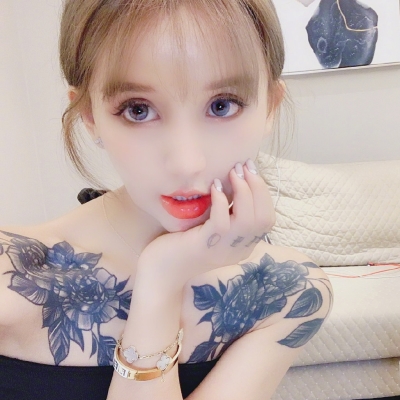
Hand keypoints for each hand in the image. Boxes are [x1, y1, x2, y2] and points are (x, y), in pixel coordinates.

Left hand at [138, 159, 274, 285]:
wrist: (160, 273)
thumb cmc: (183, 245)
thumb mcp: (211, 229)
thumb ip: (226, 214)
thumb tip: (235, 184)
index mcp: (243, 245)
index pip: (266, 219)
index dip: (263, 192)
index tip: (251, 170)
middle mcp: (238, 249)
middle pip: (263, 218)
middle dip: (258, 187)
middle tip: (244, 167)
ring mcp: (223, 250)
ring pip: (247, 220)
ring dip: (243, 190)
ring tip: (233, 172)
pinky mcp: (204, 247)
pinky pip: (222, 223)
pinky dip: (221, 201)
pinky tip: (215, 187)